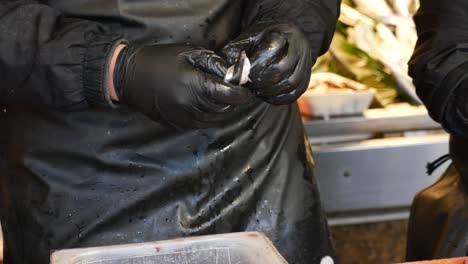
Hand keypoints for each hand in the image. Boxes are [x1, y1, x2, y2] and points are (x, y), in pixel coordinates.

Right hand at [113, 44, 251, 128]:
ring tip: (222, 98)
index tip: (247, 91)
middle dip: (232, 101)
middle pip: (223, 109)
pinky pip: (201, 124)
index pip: (229, 96)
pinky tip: (207, 105)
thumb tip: (233, 74)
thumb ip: (214, 64)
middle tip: (234, 91)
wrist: (128, 77)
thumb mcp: (188, 53)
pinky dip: (209, 116)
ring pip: (214, 120)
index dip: (242, 95)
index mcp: (194, 87)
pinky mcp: (177, 125)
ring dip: (222, 110)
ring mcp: (183, 119)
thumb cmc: (159, 60)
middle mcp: (190, 107)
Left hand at [222, 21, 312, 104]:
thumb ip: (237, 50)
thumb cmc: (264, 38)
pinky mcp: (306, 80)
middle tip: (249, 84)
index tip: (244, 73)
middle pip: (281, 70)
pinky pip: (294, 94)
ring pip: (290, 84)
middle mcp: (299, 48)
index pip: (270, 51)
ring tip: (257, 90)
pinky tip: (266, 96)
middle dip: (261, 81)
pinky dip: (278, 99)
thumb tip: (228, 71)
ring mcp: (305, 65)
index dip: (254, 66)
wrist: (287, 38)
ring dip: (269, 91)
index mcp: (283, 33)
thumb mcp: (250, 36)